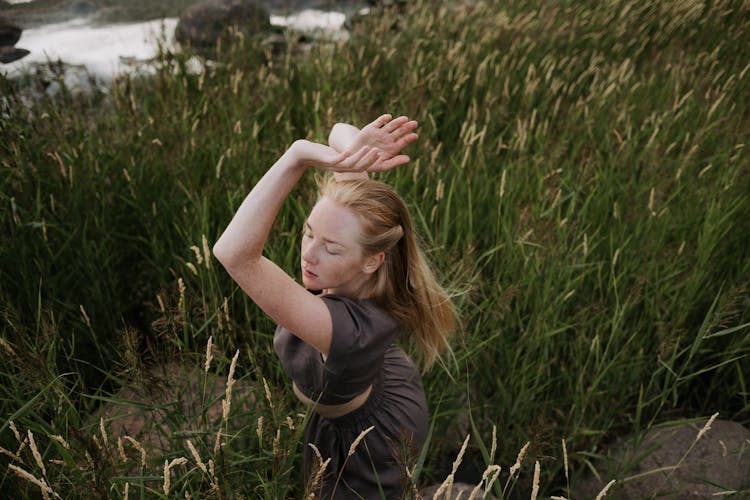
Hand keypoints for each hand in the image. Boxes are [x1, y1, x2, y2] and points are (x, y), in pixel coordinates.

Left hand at [290, 140, 408, 173]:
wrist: (302, 154)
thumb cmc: (319, 153)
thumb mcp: (335, 154)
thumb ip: (345, 154)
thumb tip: (354, 151)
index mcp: (345, 167)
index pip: (362, 167)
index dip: (373, 163)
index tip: (383, 157)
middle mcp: (341, 169)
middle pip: (360, 167)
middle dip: (370, 160)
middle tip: (380, 152)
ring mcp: (334, 166)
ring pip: (351, 164)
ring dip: (361, 156)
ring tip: (370, 148)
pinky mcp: (326, 160)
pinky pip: (337, 159)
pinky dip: (344, 155)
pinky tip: (349, 149)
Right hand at [348, 114, 418, 161]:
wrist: (354, 158)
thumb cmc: (369, 164)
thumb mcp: (383, 166)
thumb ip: (395, 162)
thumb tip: (408, 159)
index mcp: (393, 148)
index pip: (404, 141)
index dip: (409, 138)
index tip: (415, 136)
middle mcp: (388, 139)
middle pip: (400, 131)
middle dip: (407, 127)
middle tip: (415, 124)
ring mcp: (380, 133)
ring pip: (392, 125)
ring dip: (398, 122)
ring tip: (405, 119)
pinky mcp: (371, 128)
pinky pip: (379, 122)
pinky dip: (384, 119)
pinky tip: (389, 117)